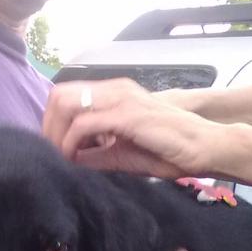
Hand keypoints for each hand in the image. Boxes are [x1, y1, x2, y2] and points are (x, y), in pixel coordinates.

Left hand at [43, 79, 220, 178]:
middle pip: (59, 96)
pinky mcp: (126, 114)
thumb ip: (96, 154)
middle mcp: (114, 90)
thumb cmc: (169, 151)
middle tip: (51, 155)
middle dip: (48, 127)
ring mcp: (120, 98)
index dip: (53, 123)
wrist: (203, 147)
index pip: (67, 97)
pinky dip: (72, 143)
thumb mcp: (123, 154)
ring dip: (56, 134)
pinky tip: (74, 160)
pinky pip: (84, 124)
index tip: (54, 150)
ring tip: (61, 159)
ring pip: (66, 105)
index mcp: (113, 94)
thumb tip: (69, 161)